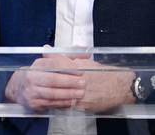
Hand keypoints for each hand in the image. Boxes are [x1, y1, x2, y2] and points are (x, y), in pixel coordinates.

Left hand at [3, 47, 135, 111]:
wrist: (120, 87)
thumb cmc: (105, 73)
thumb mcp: (88, 61)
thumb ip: (72, 57)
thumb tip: (60, 49)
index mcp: (79, 67)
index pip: (57, 64)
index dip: (46, 63)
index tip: (37, 64)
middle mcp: (78, 79)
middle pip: (55, 79)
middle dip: (44, 81)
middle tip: (35, 82)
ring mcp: (80, 93)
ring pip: (58, 94)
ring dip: (49, 94)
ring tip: (41, 93)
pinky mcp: (82, 105)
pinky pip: (66, 105)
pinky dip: (58, 103)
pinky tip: (53, 102)